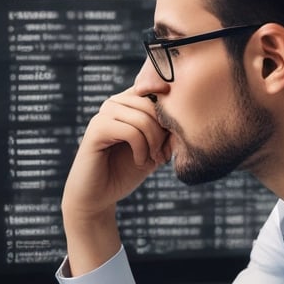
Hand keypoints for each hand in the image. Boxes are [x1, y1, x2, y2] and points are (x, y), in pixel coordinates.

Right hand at [62, 86, 170, 216]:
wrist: (99, 195)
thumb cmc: (127, 171)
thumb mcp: (156, 149)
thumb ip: (169, 131)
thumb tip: (186, 116)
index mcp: (128, 102)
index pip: (156, 88)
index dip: (171, 110)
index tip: (173, 137)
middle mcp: (114, 102)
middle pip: (152, 104)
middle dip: (164, 132)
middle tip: (162, 155)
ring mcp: (103, 114)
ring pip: (143, 118)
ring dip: (154, 143)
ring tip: (151, 159)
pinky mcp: (97, 129)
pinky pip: (131, 132)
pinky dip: (142, 150)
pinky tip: (139, 161)